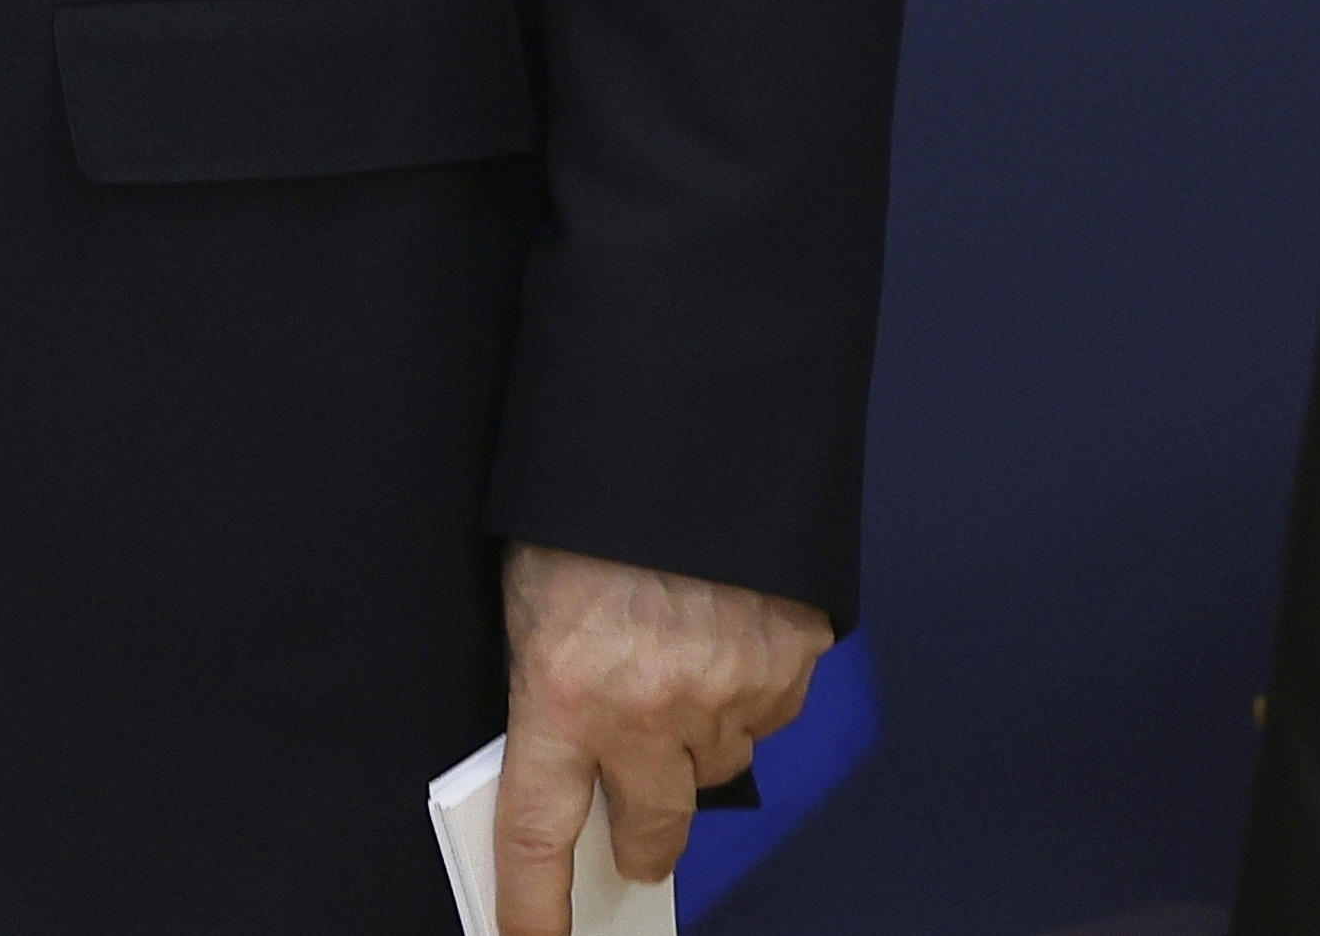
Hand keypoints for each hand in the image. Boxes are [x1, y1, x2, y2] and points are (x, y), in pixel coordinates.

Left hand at [493, 542, 828, 933]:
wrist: (686, 430)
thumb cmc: (588, 505)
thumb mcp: (532, 593)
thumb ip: (550, 680)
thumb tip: (564, 749)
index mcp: (562, 689)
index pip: (537, 828)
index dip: (534, 899)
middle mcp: (647, 709)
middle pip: (651, 829)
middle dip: (639, 843)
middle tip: (630, 841)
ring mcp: (727, 694)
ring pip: (714, 768)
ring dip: (692, 746)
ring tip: (672, 672)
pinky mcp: (788, 669)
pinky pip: (764, 717)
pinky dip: (742, 698)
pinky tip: (720, 640)